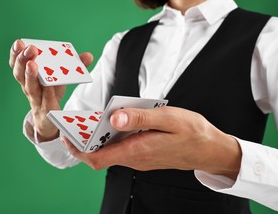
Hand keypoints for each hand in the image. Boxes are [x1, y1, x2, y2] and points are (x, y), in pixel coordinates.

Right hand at [9, 39, 93, 140]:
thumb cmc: (52, 94)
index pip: (17, 63)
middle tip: (30, 49)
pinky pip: (45, 101)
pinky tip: (49, 86)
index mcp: (29, 76)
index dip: (16, 53)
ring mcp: (36, 99)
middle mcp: (29, 87)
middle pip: (20, 73)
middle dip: (23, 59)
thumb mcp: (61, 77)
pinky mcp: (46, 110)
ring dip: (30, 75)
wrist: (49, 120)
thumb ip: (75, 66)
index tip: (19, 42)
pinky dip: (47, 93)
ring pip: (30, 87)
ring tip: (32, 64)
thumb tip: (88, 55)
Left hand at [61, 106, 241, 179]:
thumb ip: (140, 118)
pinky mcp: (144, 154)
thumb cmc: (193, 132)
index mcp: (137, 151)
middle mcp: (135, 159)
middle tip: (75, 121)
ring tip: (92, 118)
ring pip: (110, 151)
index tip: (66, 135)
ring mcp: (139, 158)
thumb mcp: (168, 119)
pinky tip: (115, 121)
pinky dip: (112, 137)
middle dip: (84, 141)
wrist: (211, 149)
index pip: (97, 159)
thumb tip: (113, 117)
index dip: (78, 149)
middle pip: (100, 155)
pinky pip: (121, 148)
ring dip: (98, 138)